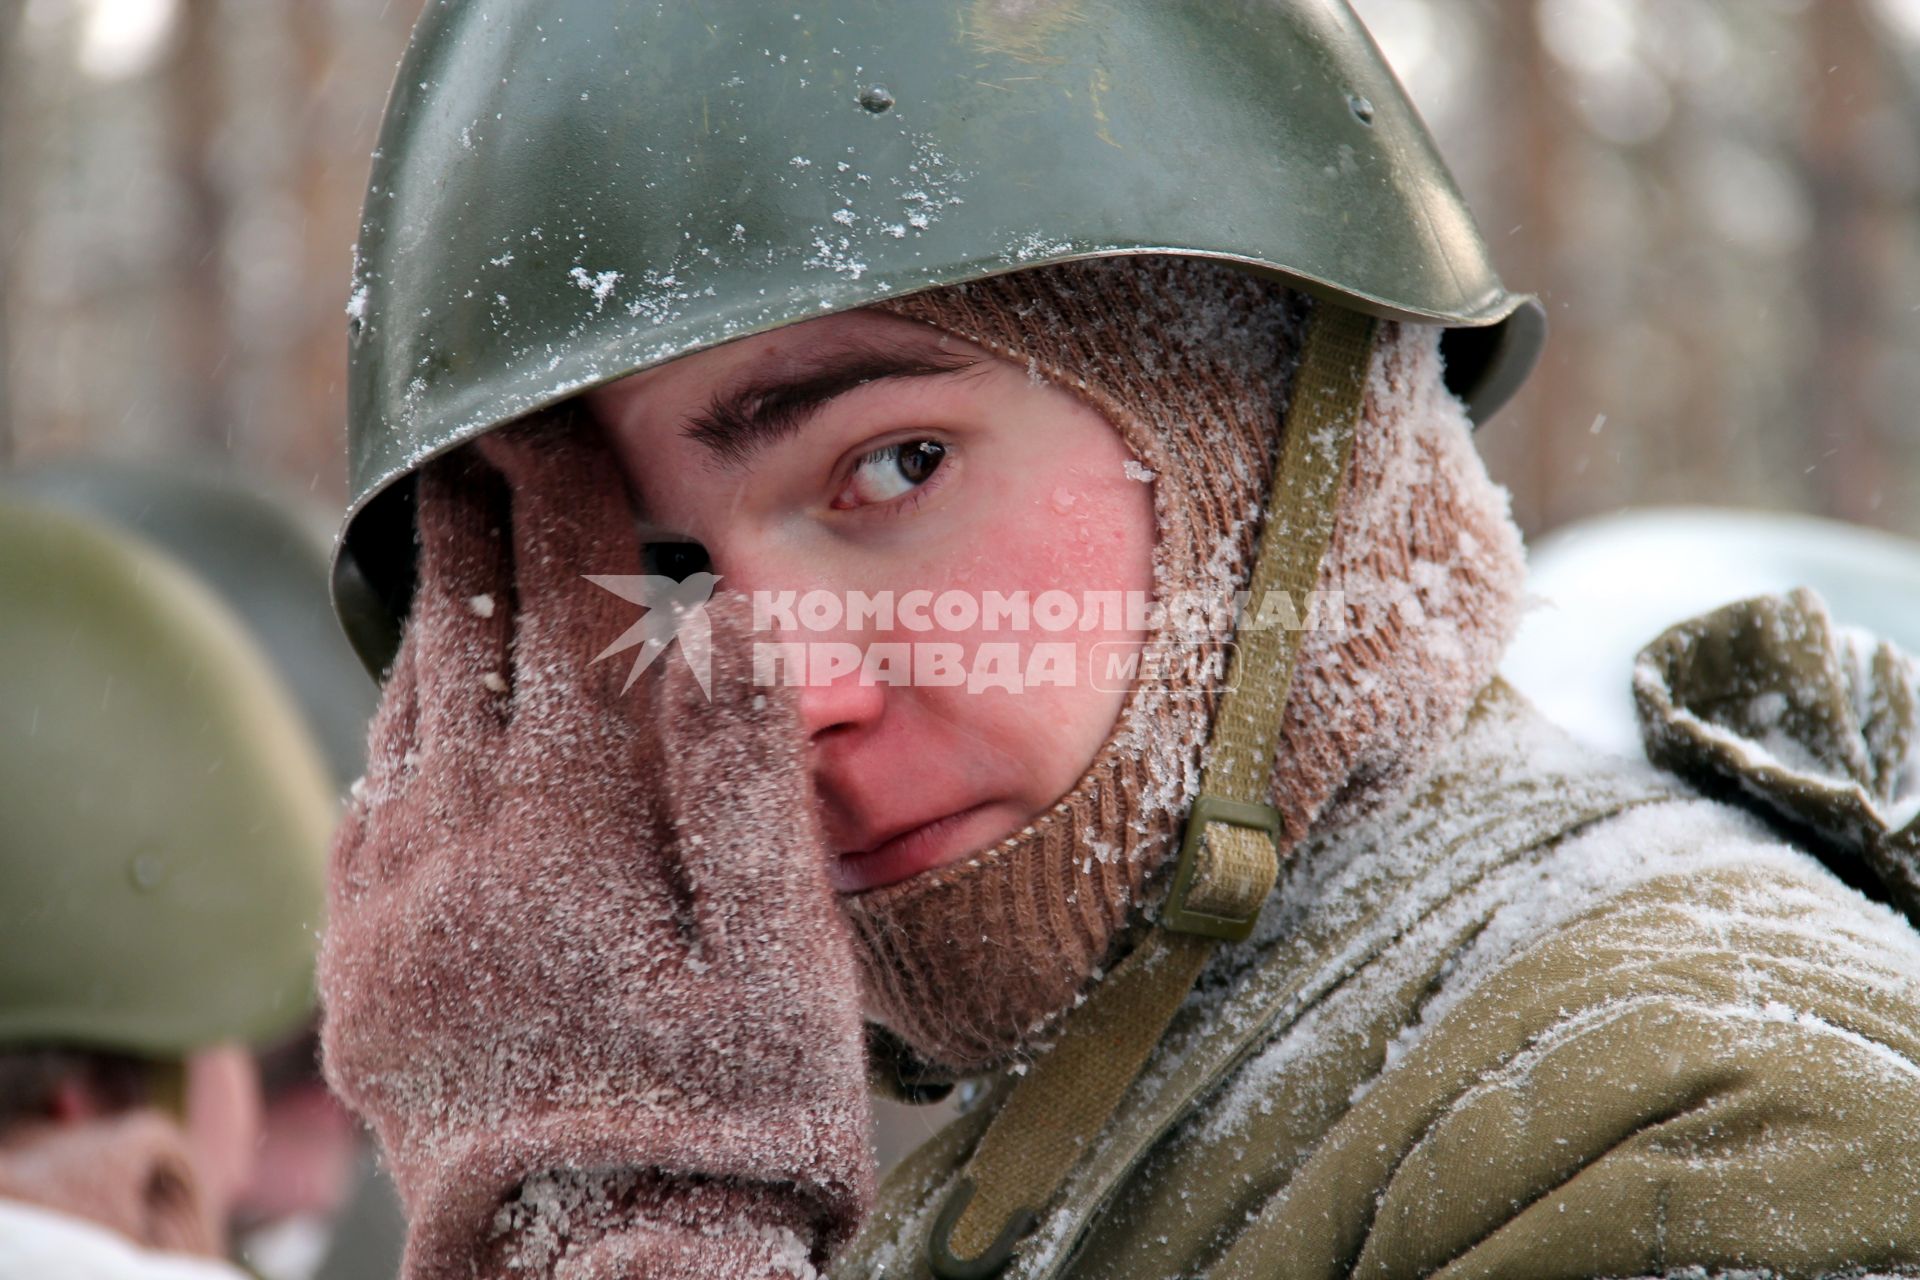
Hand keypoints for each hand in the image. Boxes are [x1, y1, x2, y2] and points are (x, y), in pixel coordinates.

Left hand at [319, 421, 872, 1278]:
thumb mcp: (782, 950)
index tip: (553, 420)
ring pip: (405, 714)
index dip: (560, 503)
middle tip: (469, 447)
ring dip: (424, 615)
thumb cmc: (728, 1109)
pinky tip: (405, 708)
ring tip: (435, 544)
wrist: (608, 1268)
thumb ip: (747, 778)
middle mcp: (472, 839)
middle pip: (466, 640)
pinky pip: (365, 807)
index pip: (566, 612)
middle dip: (471, 530)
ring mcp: (404, 904)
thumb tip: (718, 621)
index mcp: (581, 816)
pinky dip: (388, 729)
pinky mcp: (367, 967)